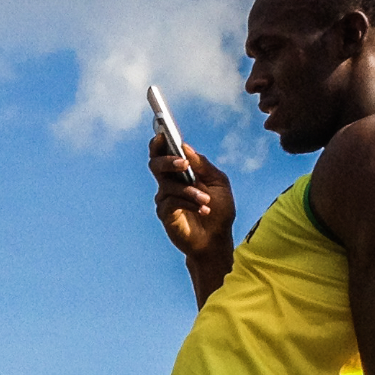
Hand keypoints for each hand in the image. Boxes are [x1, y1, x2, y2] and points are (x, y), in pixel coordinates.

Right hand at [152, 138, 235, 260]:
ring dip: (189, 190)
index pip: (164, 153)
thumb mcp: (219, 183)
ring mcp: (165, 198)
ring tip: (206, 200)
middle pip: (155, 164)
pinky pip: (171, 201)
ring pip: (168, 184)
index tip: (162, 134)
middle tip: (182, 164)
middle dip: (167, 161)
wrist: (216, 240)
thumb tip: (187, 149)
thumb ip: (203, 165)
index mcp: (181, 172)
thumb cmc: (219, 211)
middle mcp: (170, 182)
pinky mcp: (165, 213)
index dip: (159, 143)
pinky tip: (202, 210)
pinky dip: (188, 203)